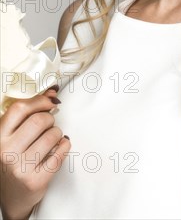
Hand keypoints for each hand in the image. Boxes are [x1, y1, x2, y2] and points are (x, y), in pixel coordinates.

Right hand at [0, 88, 70, 219]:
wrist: (11, 197)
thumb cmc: (14, 159)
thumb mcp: (12, 136)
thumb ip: (29, 114)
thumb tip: (52, 92)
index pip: (20, 108)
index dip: (39, 101)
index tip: (49, 102)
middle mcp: (6, 152)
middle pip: (39, 120)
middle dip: (50, 119)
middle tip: (49, 124)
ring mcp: (20, 167)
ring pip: (52, 136)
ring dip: (57, 133)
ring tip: (53, 138)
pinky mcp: (35, 181)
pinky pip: (59, 155)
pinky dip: (65, 146)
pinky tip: (62, 146)